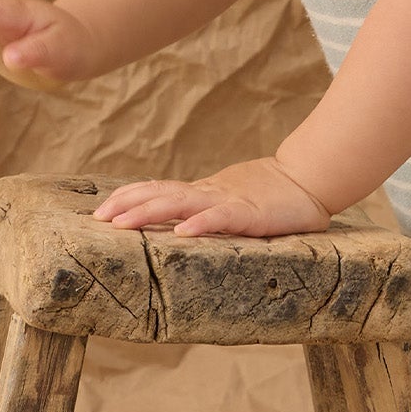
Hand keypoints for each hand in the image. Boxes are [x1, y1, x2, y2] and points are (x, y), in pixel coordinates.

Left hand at [97, 157, 331, 238]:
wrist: (312, 179)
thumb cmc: (275, 195)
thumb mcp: (233, 201)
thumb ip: (209, 209)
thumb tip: (179, 222)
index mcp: (204, 192)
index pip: (159, 189)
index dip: (129, 196)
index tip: (102, 209)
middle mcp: (210, 194)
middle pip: (161, 194)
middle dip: (127, 205)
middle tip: (98, 218)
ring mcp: (229, 202)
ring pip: (182, 204)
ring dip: (149, 212)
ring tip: (122, 224)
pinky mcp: (251, 215)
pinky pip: (222, 219)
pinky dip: (200, 224)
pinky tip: (181, 232)